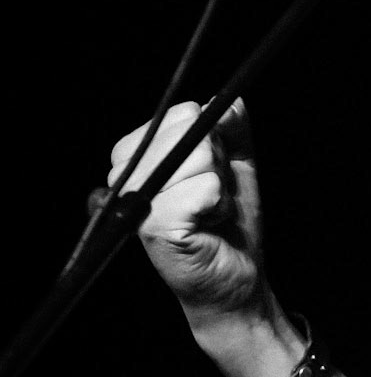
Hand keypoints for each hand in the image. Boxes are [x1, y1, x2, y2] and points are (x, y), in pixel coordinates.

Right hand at [108, 98, 269, 330]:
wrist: (236, 274)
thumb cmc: (229, 220)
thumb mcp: (236, 162)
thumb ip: (232, 126)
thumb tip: (227, 101)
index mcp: (140, 155)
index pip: (181, 113)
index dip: (209, 138)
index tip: (208, 170)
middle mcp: (128, 175)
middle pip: (190, 131)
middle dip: (217, 162)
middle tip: (211, 196)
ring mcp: (137, 200)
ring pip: (201, 157)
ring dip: (220, 186)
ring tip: (209, 212)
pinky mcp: (154, 225)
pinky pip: (204, 188)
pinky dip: (219, 205)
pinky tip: (209, 225)